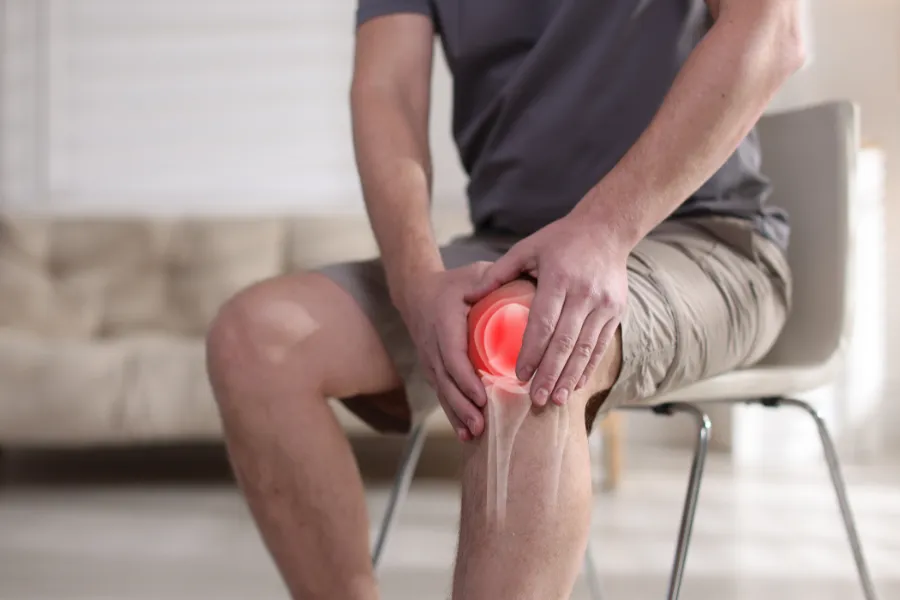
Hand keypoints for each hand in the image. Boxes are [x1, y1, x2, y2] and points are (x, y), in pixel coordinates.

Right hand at [397, 263, 490, 441]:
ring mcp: (430, 359)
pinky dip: (453, 413)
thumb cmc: (453, 284)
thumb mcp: (474, 275)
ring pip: (442, 391)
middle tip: (481, 424)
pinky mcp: (433, 369)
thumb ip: (496, 280)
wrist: (417, 292)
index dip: (465, 379)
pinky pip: (442, 393)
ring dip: (457, 414)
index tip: (481, 395)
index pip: (452, 355)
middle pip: (445, 381)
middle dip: (462, 405)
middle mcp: (432, 344)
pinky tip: (466, 433)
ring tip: (475, 434)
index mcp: (443, 323)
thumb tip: (530, 282)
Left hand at [466, 215, 628, 406]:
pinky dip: (589, 367)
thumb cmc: (560, 239)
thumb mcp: (527, 247)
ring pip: (586, 348)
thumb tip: (470, 294)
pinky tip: (577, 385)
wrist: (607, 229)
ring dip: (570, 377)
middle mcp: (584, 294)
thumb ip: (500, 271)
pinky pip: (601, 345)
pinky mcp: (616, 311)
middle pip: (565, 342)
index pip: (543, 322)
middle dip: (551, 374)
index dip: (532, 352)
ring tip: (557, 400)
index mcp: (558, 278)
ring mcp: (604, 304)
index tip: (520, 375)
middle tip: (537, 399)